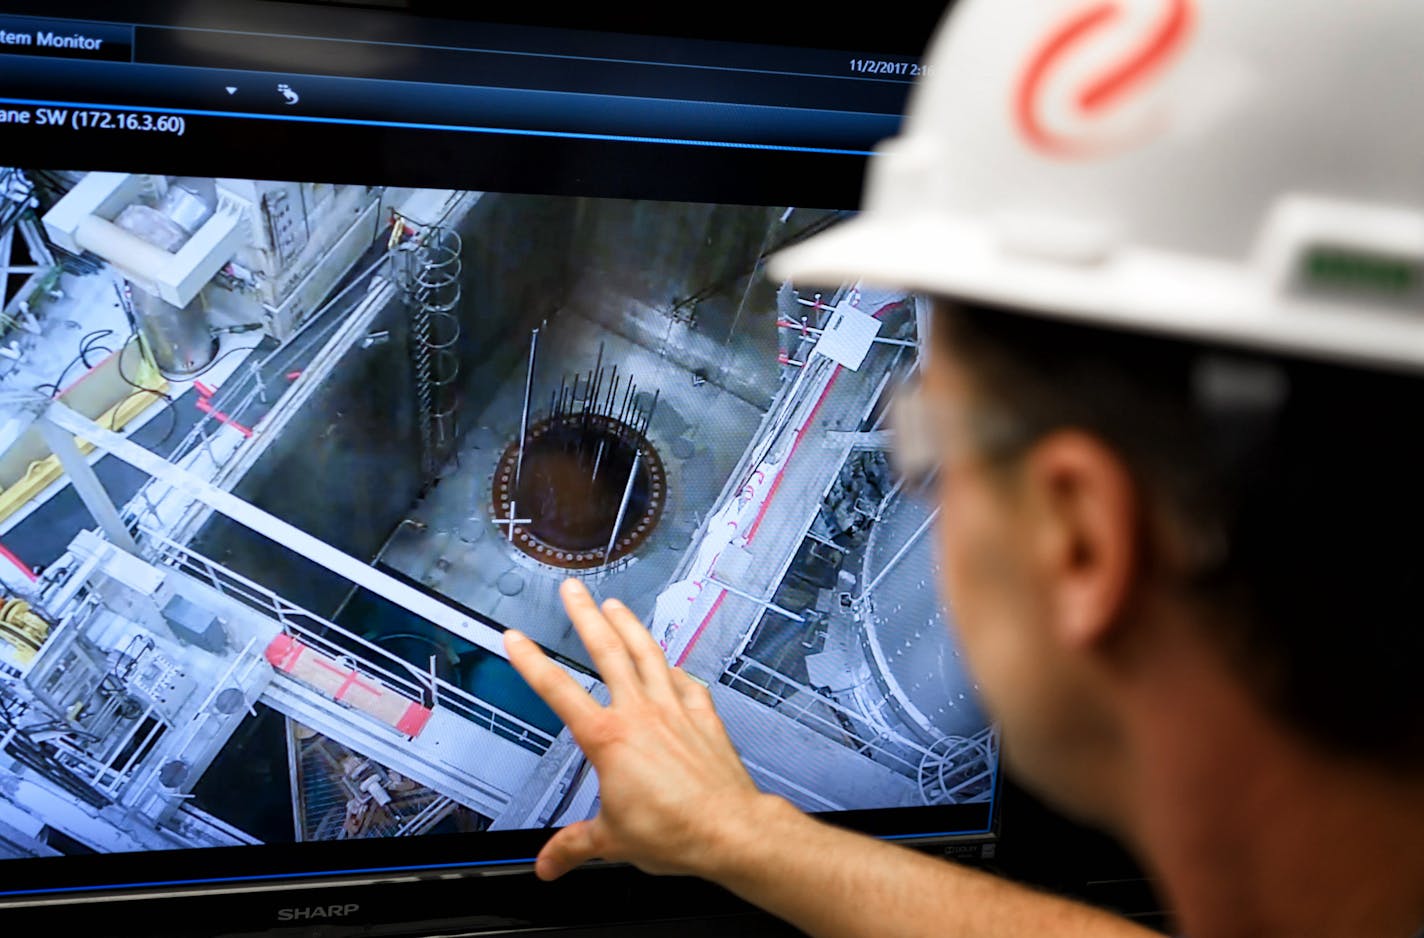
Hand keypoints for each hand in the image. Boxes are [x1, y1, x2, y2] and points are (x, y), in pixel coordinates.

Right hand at [504, 578, 767, 880]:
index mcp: (608, 739)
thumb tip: (547, 863)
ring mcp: (674, 710)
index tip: (516, 637)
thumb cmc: (674, 831)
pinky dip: (676, 670)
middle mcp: (641, 713)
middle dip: (585, 616)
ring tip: (616, 605)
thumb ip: (574, 847)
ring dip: (630, 626)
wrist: (729, 829)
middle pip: (607, 652)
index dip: (532, 662)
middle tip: (573, 590)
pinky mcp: (703, 717)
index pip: (559, 691)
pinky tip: (672, 664)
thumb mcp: (611, 841)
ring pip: (648, 655)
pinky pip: (686, 683)